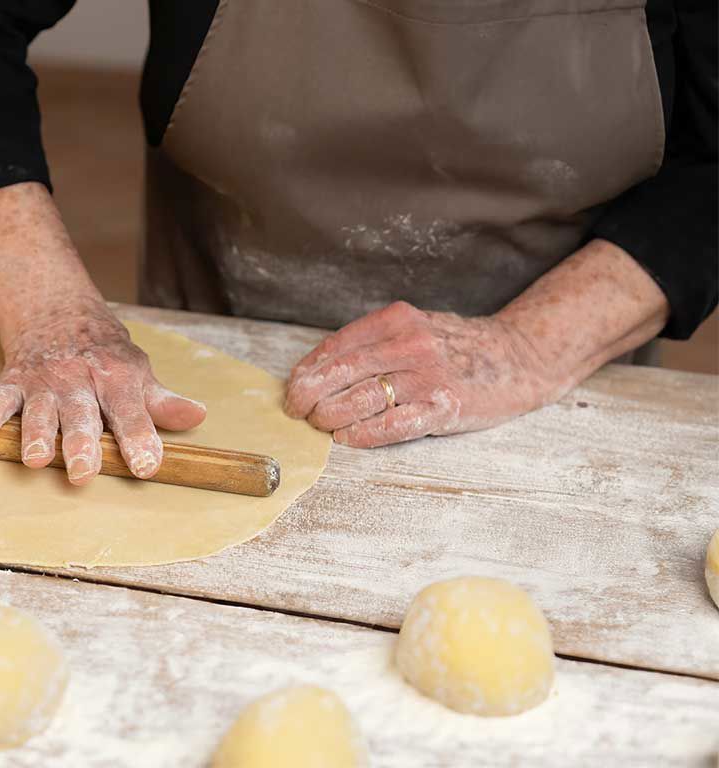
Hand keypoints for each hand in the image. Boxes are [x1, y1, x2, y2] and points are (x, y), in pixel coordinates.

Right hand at [0, 299, 206, 484]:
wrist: (55, 305)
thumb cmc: (102, 349)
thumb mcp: (136, 370)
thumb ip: (161, 401)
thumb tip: (197, 416)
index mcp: (115, 377)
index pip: (131, 411)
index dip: (139, 438)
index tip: (147, 465)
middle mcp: (79, 379)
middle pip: (81, 415)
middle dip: (81, 444)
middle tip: (84, 473)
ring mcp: (44, 380)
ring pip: (40, 410)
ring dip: (36, 434)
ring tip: (35, 460)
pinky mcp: (14, 380)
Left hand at [284, 302, 551, 447]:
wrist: (519, 356)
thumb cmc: (456, 348)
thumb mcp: (412, 330)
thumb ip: (372, 345)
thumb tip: (317, 372)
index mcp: (396, 320)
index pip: (336, 346)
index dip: (306, 371)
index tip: (292, 389)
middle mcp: (410, 343)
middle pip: (342, 372)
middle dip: (309, 396)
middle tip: (296, 412)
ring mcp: (428, 375)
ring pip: (362, 399)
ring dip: (331, 417)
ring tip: (320, 426)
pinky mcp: (445, 405)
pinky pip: (393, 424)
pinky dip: (363, 434)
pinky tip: (347, 439)